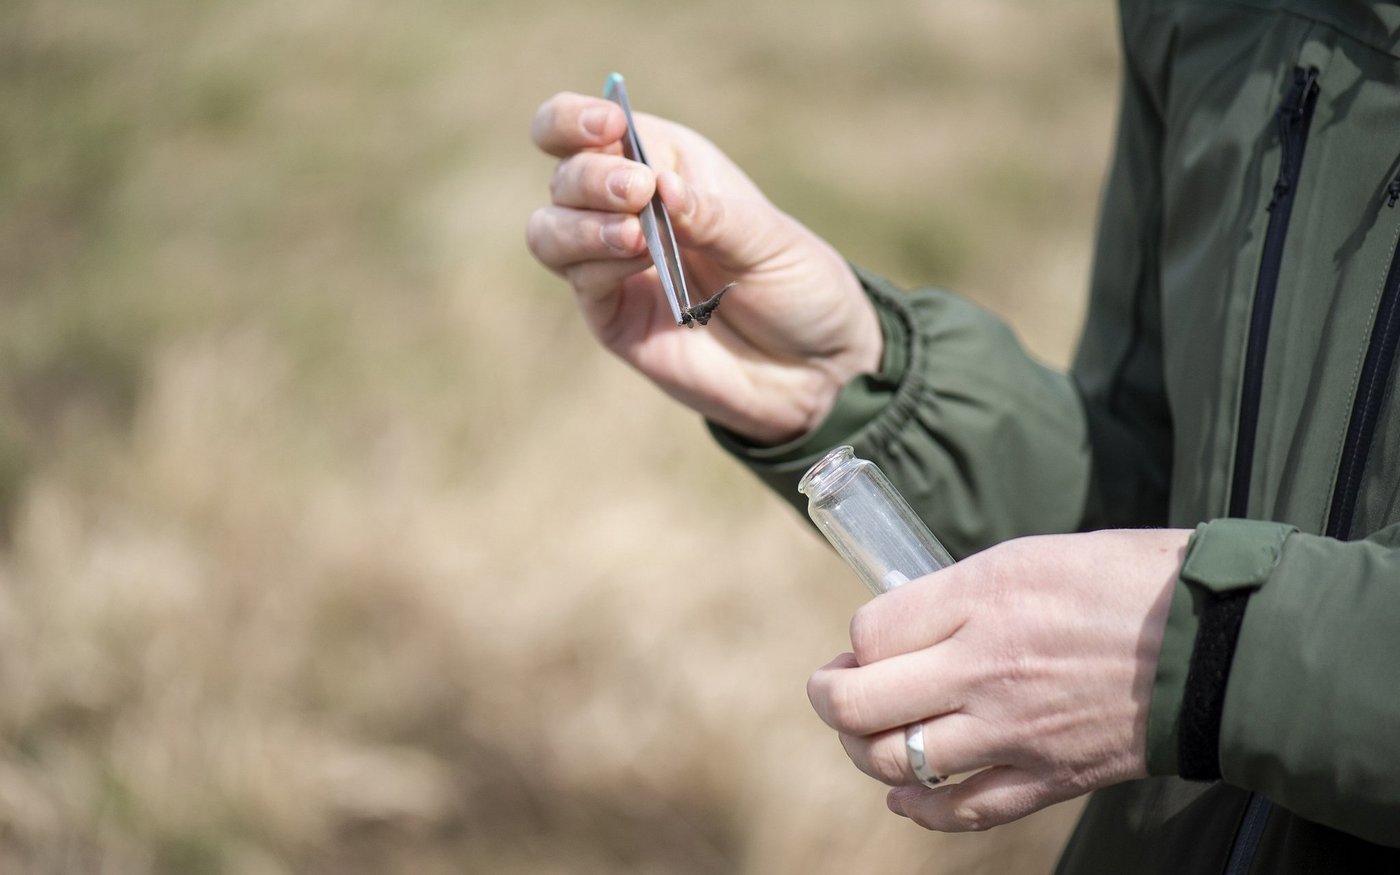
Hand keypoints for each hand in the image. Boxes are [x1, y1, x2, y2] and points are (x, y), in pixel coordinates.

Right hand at [527, 92, 882, 443]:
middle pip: (564, 176)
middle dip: (590, 176)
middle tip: (637, 192)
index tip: (609, 124)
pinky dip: (600, 265)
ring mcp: (614, 265)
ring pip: (548, 230)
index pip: (589, 127)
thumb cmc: (797, 286)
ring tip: (635, 233)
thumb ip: (711, 214)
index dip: (579, 119)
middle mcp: (629, 210)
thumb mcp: (769, 239)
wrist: (813, 366)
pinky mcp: (612, 316)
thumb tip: (657, 184)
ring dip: (580, 224)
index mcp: (665, 167)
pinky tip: (641, 260)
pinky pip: (581, 281)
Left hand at [806, 529, 1189, 830]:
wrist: (1216, 640)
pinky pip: (961, 811)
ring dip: (866, 752)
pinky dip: (920, 808)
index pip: (869, 633)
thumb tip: (899, 625)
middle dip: (831, 699)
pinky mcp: (1047, 777)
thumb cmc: (1124, 581)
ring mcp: (1012, 731)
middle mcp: (984, 669)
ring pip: (896, 762)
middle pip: (860, 704)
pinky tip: (906, 795)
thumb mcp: (1026, 555)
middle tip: (835, 690)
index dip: (855, 641)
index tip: (867, 643)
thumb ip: (955, 593)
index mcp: (980, 600)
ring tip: (870, 735)